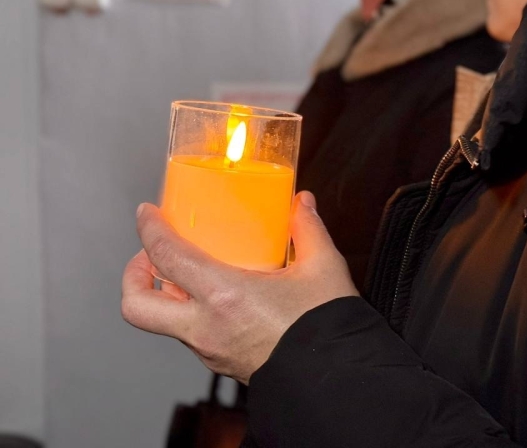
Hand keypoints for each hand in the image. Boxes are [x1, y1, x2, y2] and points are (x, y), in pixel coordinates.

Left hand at [121, 192, 358, 384]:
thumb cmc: (325, 329)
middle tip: (152, 255)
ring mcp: (209, 350)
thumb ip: (308, 229)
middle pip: (138, 306)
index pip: (166, 257)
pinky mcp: (220, 363)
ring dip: (167, 294)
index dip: (149, 230)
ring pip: (164, 322)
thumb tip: (302, 204)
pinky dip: (193, 311)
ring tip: (192, 272)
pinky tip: (223, 296)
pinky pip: (191, 333)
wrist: (335, 381)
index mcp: (224, 296)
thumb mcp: (323, 268)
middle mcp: (206, 327)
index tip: (147, 213)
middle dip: (134, 276)